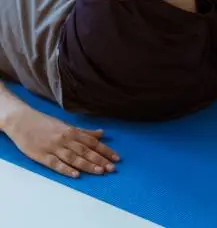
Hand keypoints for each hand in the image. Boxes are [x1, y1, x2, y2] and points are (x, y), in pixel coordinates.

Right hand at [4, 106, 118, 177]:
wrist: (21, 121)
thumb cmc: (45, 123)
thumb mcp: (67, 125)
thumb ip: (85, 132)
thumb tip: (102, 133)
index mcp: (72, 131)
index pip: (93, 142)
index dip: (105, 150)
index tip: (117, 158)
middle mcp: (65, 139)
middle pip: (86, 151)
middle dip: (100, 159)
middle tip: (112, 168)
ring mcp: (54, 148)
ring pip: (74, 158)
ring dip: (88, 165)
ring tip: (100, 171)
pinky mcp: (42, 156)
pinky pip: (56, 164)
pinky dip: (66, 169)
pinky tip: (76, 175)